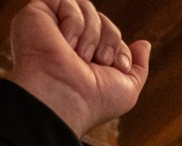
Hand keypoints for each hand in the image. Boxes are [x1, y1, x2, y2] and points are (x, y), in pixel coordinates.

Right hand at [8, 0, 150, 135]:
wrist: (63, 97)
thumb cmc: (92, 100)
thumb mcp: (127, 89)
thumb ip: (138, 67)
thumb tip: (144, 44)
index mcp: (86, 57)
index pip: (112, 35)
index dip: (120, 48)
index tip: (118, 67)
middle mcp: (68, 41)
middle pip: (102, 19)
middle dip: (109, 39)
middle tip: (98, 62)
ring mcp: (51, 27)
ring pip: (87, 7)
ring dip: (92, 35)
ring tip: (80, 56)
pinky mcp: (36, 14)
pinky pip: (66, 0)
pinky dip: (74, 22)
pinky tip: (65, 44)